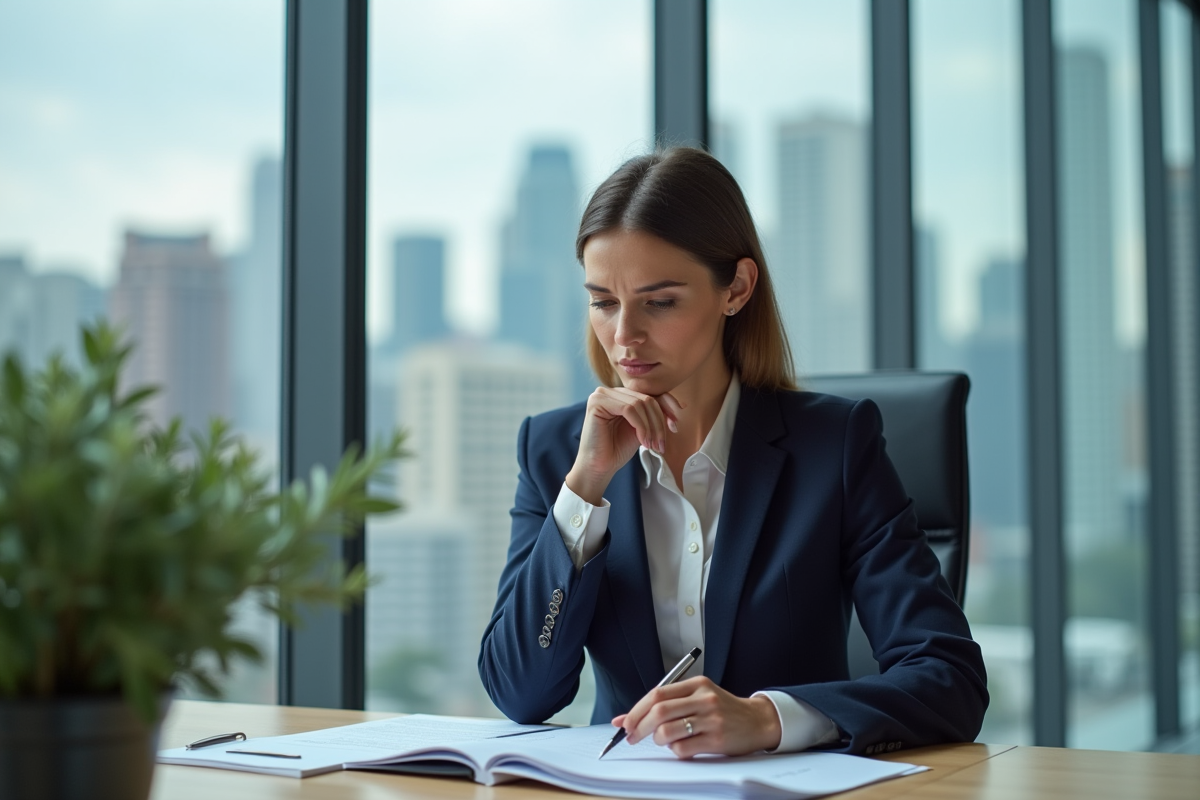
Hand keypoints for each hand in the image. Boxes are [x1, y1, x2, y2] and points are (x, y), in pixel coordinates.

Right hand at [565, 387, 683, 504]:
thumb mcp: (643, 428)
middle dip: (659, 423)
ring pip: (639, 404)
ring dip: (651, 427)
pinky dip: (640, 426)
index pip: (650, 393)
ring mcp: (602, 394)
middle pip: (647, 399)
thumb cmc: (618, 449)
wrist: (599, 467)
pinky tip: (643, 442)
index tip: (675, 426)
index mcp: (621, 395)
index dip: (667, 407)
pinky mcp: (597, 402)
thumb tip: (680, 405)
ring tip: (652, 446)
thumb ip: (654, 414)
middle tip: (662, 444)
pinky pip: (628, 409)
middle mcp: (610, 391)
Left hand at [612, 676, 781, 757]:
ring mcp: (711, 719)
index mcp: (697, 684)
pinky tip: (681, 746)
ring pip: (668, 731)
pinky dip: (675, 751)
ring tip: (663, 740)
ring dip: (658, 740)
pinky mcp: (717, 739)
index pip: (657, 694)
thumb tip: (626, 718)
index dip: (636, 710)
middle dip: (639, 727)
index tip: (625, 723)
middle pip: (659, 712)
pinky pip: (683, 749)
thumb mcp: (698, 697)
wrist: (758, 721)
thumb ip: (666, 703)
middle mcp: (704, 698)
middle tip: (632, 736)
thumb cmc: (722, 710)